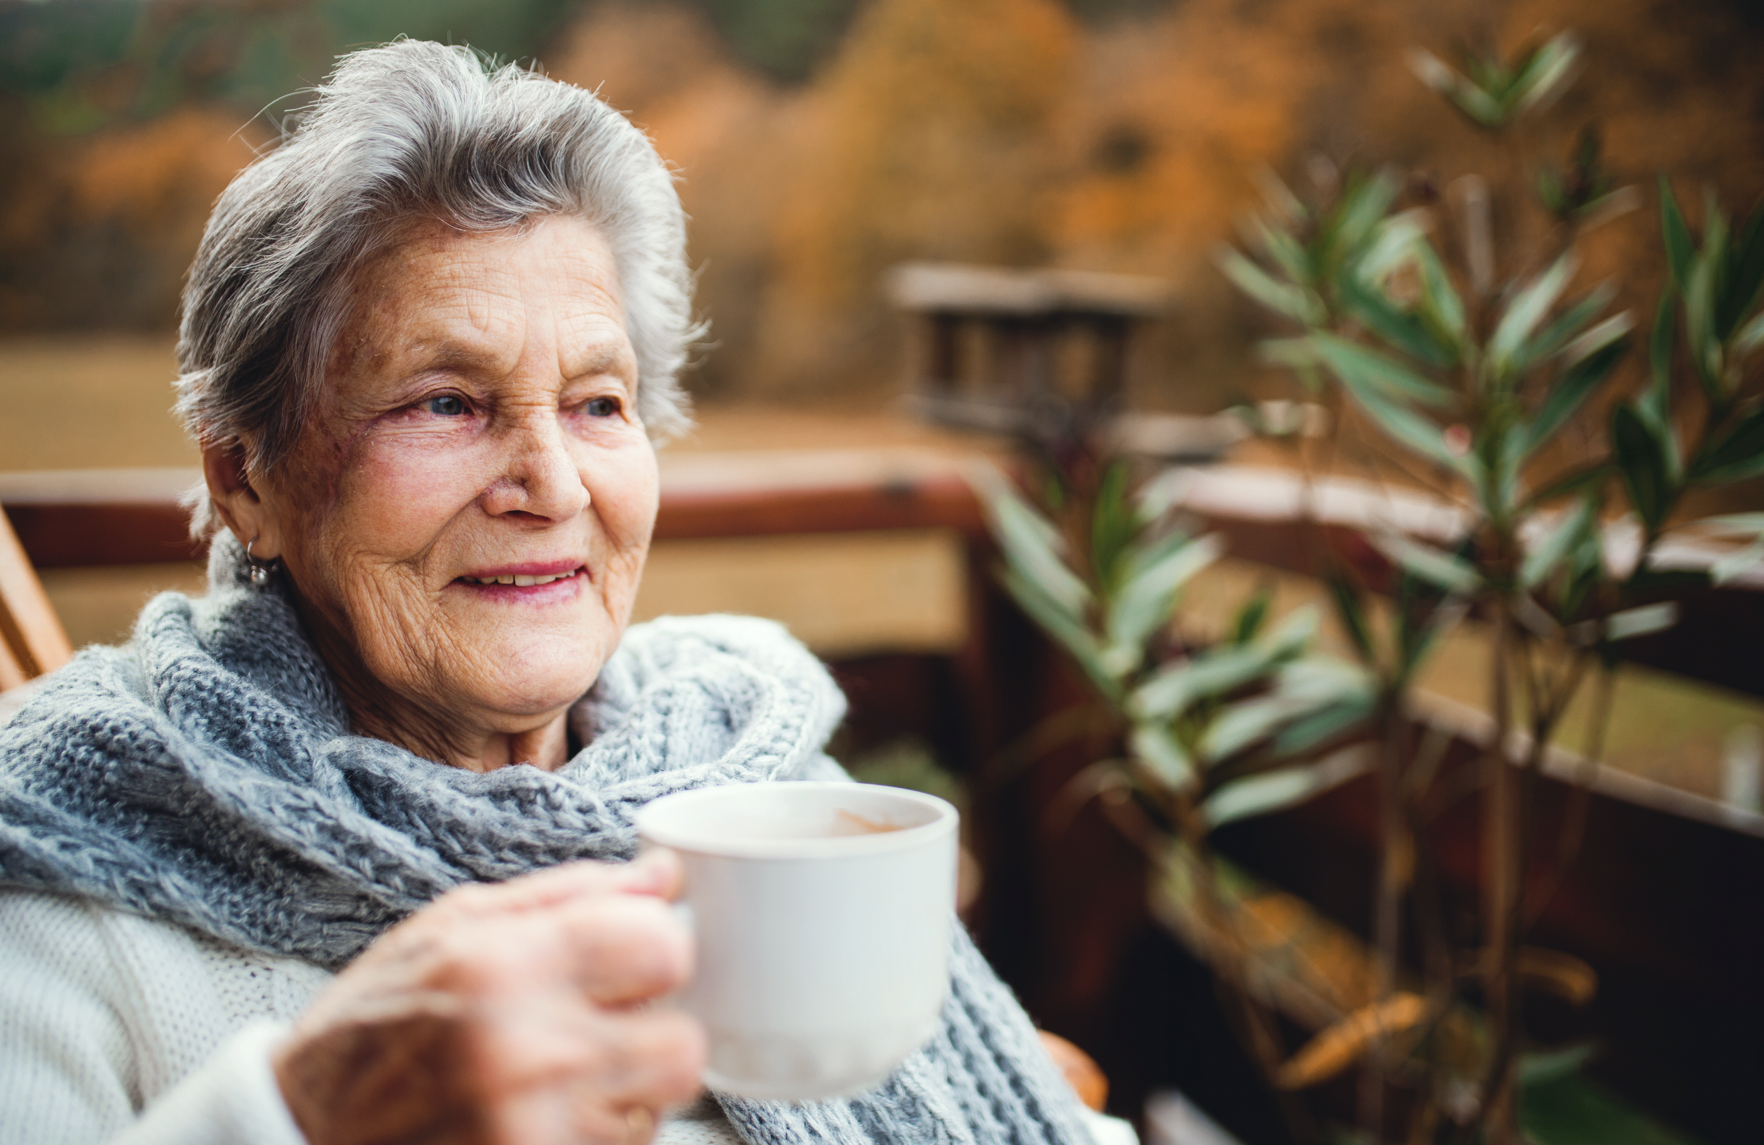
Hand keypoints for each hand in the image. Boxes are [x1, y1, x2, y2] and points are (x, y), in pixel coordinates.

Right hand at [272, 851, 705, 1144]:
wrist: (297, 1135)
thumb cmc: (374, 1023)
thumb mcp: (450, 926)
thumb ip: (568, 896)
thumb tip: (664, 876)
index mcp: (501, 968)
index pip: (663, 950)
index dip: (657, 952)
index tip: (633, 959)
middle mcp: (523, 1056)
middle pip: (683, 1047)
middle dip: (657, 1035)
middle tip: (610, 1028)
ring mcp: (529, 1135)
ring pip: (656, 1114)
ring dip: (625, 1094)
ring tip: (559, 1080)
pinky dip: (594, 1137)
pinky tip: (542, 1118)